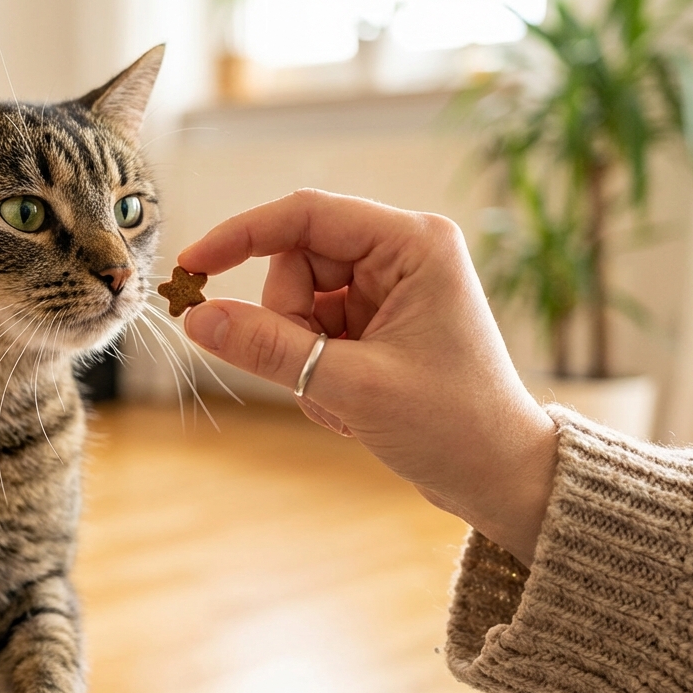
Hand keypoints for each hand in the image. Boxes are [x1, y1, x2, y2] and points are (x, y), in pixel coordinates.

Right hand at [179, 189, 556, 564]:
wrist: (500, 478)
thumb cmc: (452, 426)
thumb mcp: (351, 386)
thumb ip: (269, 348)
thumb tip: (197, 318)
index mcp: (413, 244)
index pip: (305, 215)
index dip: (241, 236)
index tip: (192, 267)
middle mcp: (402, 254)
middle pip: (296, 264)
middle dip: (289, 325)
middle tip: (316, 377)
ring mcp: (389, 289)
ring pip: (298, 304)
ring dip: (302, 357)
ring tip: (344, 401)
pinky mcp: (379, 322)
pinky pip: (313, 332)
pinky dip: (316, 372)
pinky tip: (350, 407)